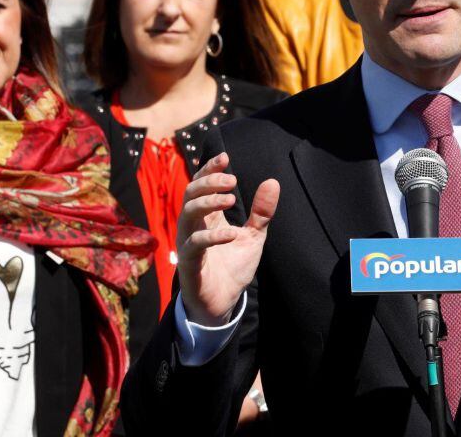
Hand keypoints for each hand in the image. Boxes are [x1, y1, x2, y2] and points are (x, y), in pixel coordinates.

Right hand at [177, 152, 278, 325]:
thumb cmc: (233, 267)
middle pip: (191, 193)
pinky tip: (231, 234)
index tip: (225, 158)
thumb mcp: (253, 236)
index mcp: (208, 217)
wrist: (224, 303)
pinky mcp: (189, 263)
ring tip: (229, 199)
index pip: (201, 185)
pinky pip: (194, 244)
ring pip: (187, 213)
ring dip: (208, 202)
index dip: (210, 169)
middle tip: (232, 180)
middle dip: (209, 182)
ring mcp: (188, 243)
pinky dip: (212, 236)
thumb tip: (273, 181)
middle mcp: (194, 225)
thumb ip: (261, 212)